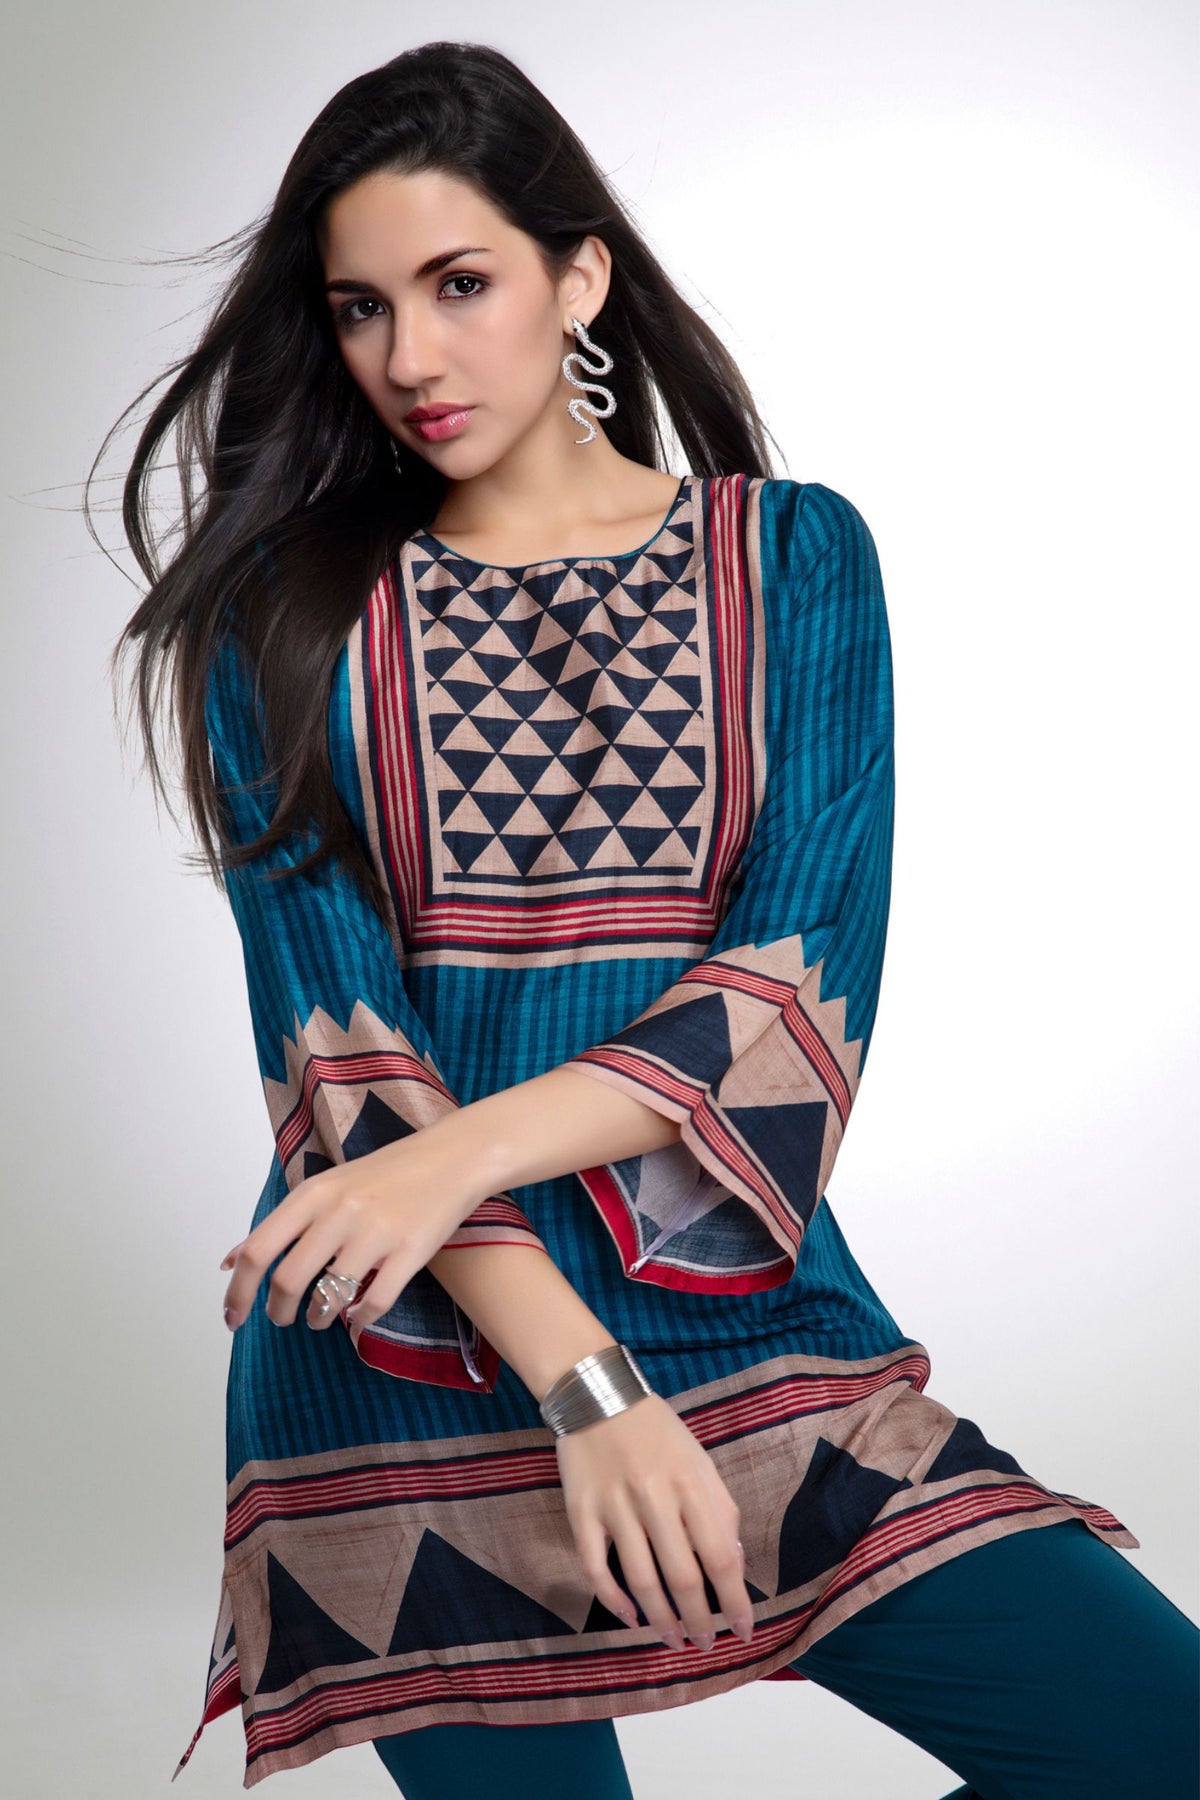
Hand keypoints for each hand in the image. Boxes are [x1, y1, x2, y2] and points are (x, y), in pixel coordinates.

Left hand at [219, 1120, 490, 1331]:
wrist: (453, 1157)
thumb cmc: (386, 1174)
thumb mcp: (326, 1187)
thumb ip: (281, 1224)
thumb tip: (229, 1261)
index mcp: (314, 1193)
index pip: (258, 1249)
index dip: (238, 1292)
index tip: (233, 1318)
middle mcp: (340, 1211)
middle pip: (288, 1280)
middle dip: (278, 1311)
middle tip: (283, 1319)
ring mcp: (377, 1232)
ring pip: (329, 1297)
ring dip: (317, 1317)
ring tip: (318, 1317)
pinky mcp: (411, 1251)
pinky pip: (374, 1303)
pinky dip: (359, 1322)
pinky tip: (356, 1321)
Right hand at [556, 1393, 754, 1651]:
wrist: (597, 1395)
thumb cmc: (657, 1431)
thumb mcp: (700, 1459)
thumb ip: (720, 1508)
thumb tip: (734, 1562)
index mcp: (690, 1482)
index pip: (720, 1556)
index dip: (735, 1601)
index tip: (744, 1630)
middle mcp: (654, 1496)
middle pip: (682, 1577)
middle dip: (699, 1620)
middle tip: (706, 1645)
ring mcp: (614, 1506)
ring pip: (641, 1580)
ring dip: (661, 1620)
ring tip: (673, 1641)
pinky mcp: (581, 1512)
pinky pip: (595, 1568)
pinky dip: (612, 1600)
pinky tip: (630, 1617)